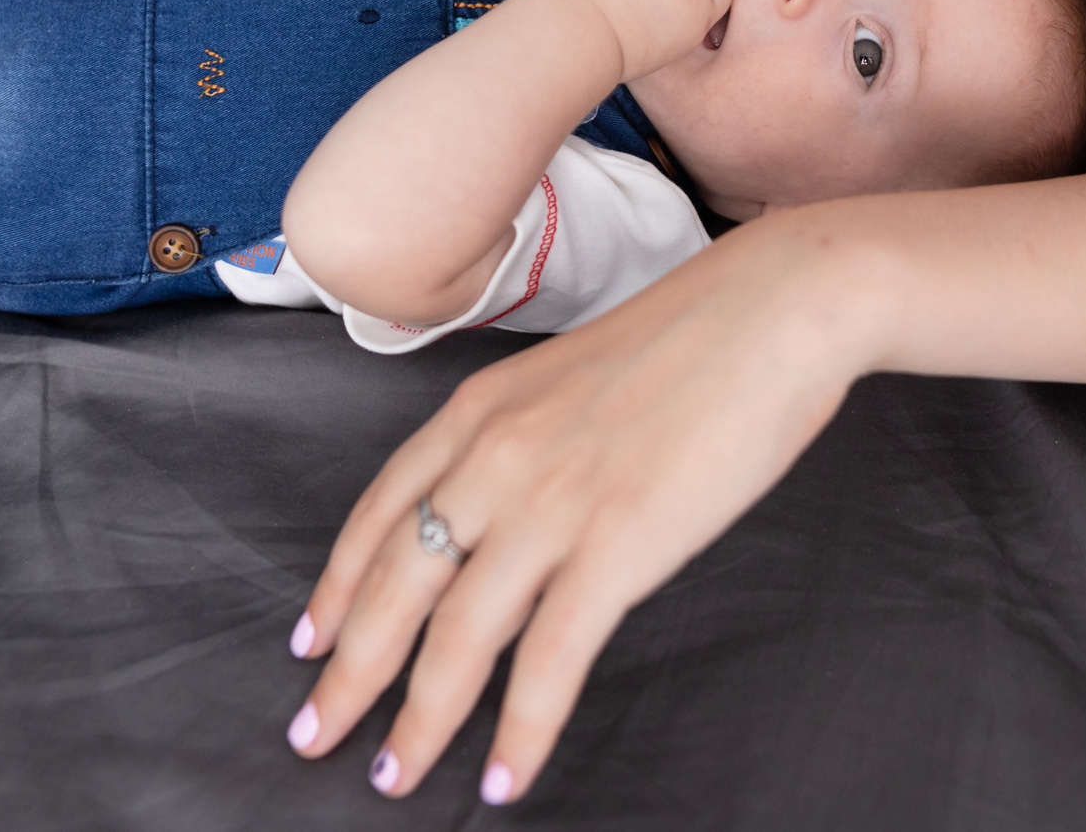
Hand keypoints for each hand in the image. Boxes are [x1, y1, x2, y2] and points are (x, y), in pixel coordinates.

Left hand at [282, 224, 864, 802]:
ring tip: (394, 779)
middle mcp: (495, 457)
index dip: (337, 588)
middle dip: (348, 675)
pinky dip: (520, 730)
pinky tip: (503, 779)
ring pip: (457, 636)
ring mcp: (551, 503)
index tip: (309, 642)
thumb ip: (525, 434)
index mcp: (480, 409)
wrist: (775, 306)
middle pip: (396, 586)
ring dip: (419, 720)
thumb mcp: (570, 373)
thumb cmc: (695, 335)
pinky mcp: (616, 545)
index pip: (379, 511)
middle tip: (314, 737)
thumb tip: (513, 504)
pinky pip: (550, 660)